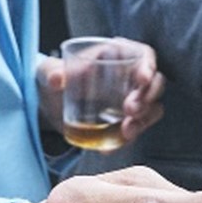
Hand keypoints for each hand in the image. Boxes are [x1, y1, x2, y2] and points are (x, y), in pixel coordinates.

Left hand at [34, 39, 166, 149]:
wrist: (49, 105)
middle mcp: (129, 76)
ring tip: (126, 132)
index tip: (143, 79)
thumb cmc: (52, 79)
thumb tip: (55, 78)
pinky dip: (127, 139)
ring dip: (144, 120)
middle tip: (130, 111)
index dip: (148, 65)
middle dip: (147, 98)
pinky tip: (108, 148)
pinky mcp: (126, 120)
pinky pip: (136, 129)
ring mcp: (130, 98)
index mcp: (116, 55)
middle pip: (154, 83)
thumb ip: (50, 72)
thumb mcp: (47, 73)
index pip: (143, 55)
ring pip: (152, 108)